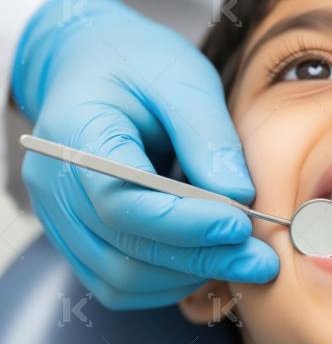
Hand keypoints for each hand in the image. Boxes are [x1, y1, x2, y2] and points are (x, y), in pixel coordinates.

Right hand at [12, 0, 277, 308]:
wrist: (91, 63)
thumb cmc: (138, 63)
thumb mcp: (182, 78)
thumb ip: (208, 136)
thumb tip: (240, 197)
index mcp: (75, 134)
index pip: (122, 200)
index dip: (185, 222)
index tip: (240, 224)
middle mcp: (58, 186)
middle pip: (126, 246)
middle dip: (201, 259)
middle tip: (262, 260)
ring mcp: (62, 217)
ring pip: (121, 277)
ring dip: (187, 276)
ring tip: (242, 260)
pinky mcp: (80, 235)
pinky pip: (117, 280)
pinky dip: (167, 280)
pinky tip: (208, 260)